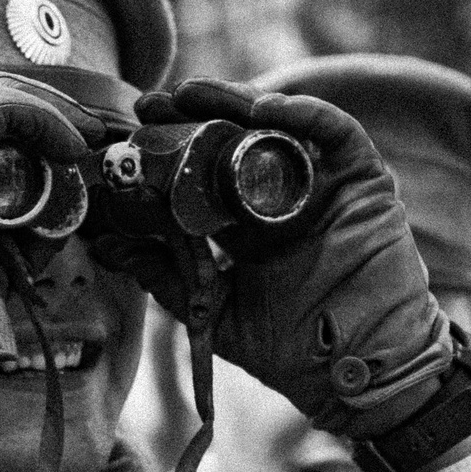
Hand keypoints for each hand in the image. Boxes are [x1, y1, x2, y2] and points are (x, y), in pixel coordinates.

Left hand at [113, 79, 451, 437]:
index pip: (206, 169)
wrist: (352, 376)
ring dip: (239, 102)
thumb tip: (105, 245)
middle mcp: (285, 196)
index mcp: (248, 223)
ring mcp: (325, 185)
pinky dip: (303, 115)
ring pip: (281, 125)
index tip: (130, 133)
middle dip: (195, 114)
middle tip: (154, 103)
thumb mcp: (214, 311)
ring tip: (197, 95)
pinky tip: (266, 110)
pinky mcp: (364, 182)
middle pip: (238, 137)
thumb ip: (164, 276)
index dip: (169, 147)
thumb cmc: (292, 351)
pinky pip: (338, 134)